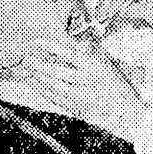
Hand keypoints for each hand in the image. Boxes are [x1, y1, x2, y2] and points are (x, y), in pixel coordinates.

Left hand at [19, 33, 146, 141]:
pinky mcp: (75, 108)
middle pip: (55, 71)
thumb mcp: (107, 65)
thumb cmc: (117, 86)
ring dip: (37, 77)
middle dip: (38, 64)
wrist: (126, 111)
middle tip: (26, 58)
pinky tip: (34, 84)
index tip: (37, 42)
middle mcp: (84, 81)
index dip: (51, 47)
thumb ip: (91, 52)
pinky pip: (54, 98)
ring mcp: (79, 96)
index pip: (68, 54)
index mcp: (93, 67)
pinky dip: (42, 90)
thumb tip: (76, 42)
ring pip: (52, 85)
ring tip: (26, 69)